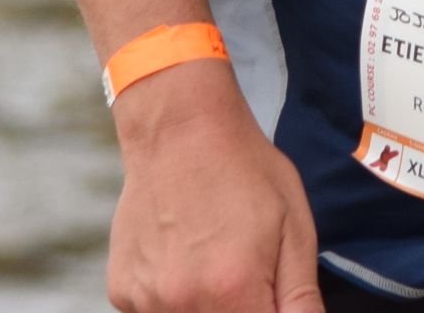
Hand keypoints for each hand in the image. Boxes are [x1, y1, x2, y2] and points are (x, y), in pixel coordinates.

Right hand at [105, 66, 323, 311]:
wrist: (178, 129)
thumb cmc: (244, 170)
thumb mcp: (294, 226)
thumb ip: (301, 297)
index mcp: (232, 290)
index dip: (268, 311)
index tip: (268, 290)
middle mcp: (182, 303)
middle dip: (238, 308)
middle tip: (241, 268)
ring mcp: (146, 300)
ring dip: (206, 306)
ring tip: (211, 257)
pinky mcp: (122, 291)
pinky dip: (173, 298)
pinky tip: (183, 256)